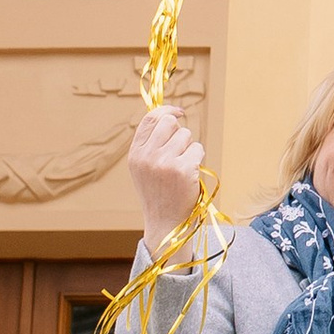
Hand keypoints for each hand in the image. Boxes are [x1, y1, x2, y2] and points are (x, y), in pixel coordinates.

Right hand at [129, 104, 205, 244]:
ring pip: (187, 135)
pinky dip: (198, 159)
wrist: (166, 223)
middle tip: (180, 151)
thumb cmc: (159, 193)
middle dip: (180, 132)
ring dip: (190, 149)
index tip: (179, 112)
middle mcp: (147, 156)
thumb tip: (170, 115)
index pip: (150, 119)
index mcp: (135, 154)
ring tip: (183, 168)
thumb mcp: (145, 167)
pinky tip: (190, 175)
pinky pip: (198, 149)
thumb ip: (151, 143)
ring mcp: (164, 162)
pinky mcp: (183, 170)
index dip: (167, 111)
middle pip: (170, 123)